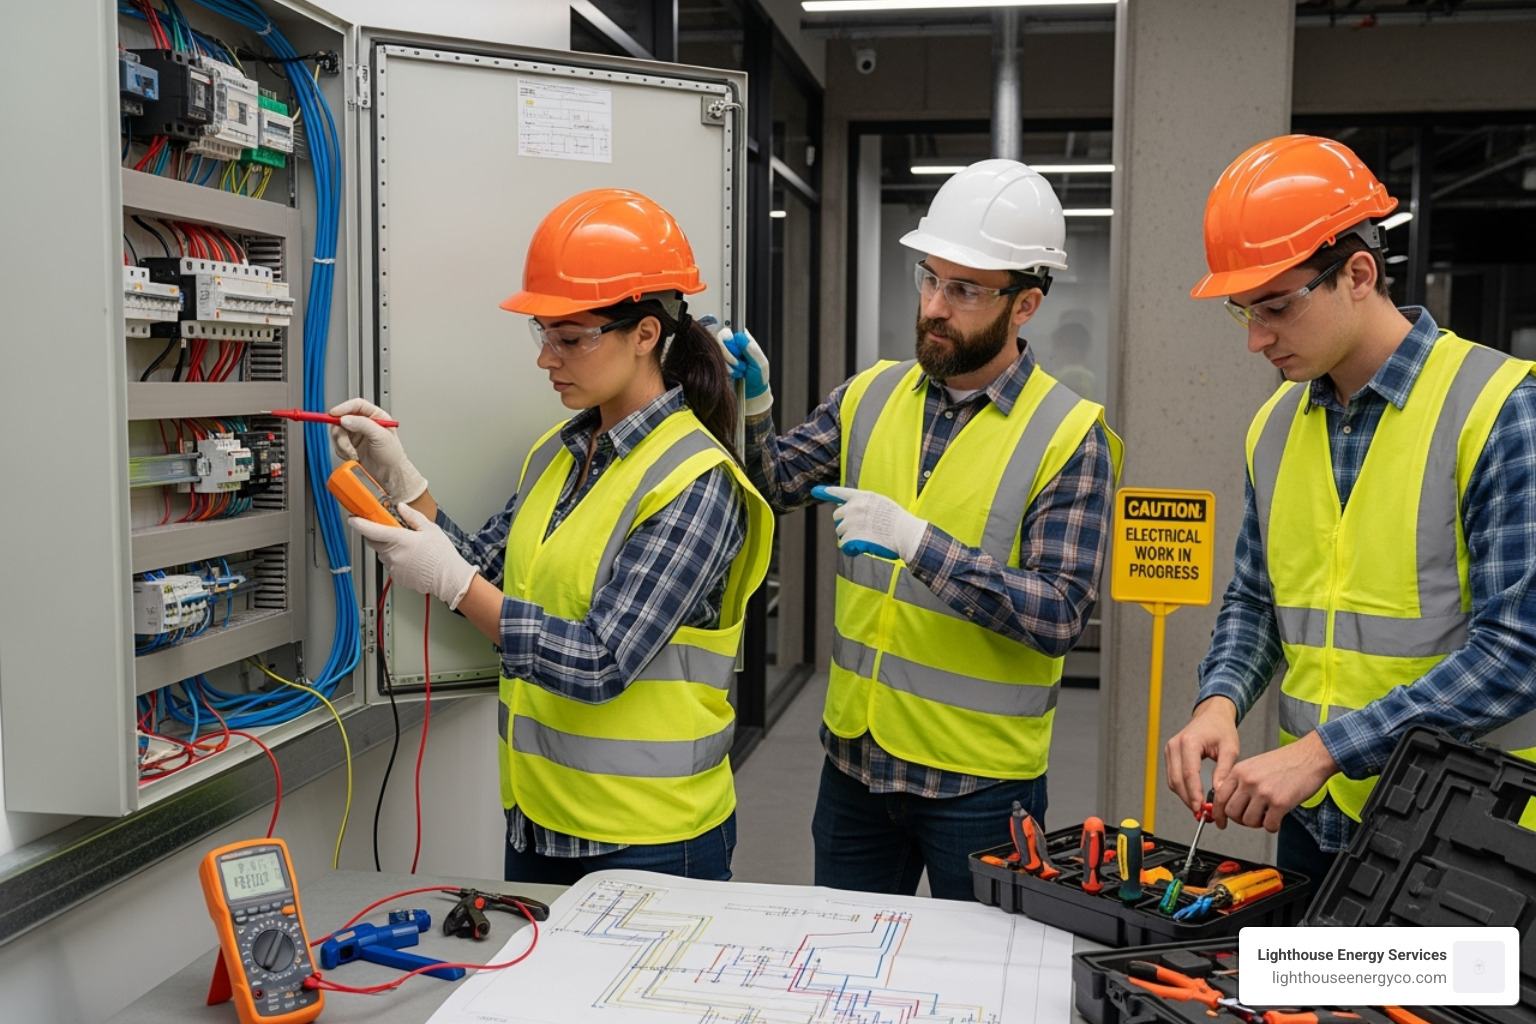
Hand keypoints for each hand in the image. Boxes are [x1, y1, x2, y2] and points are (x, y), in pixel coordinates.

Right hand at [329, 397, 427, 502]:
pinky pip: (338, 445)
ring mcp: (356, 435)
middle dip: (341, 432)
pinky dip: (342, 452)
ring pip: (338, 433)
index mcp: (375, 416)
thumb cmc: (392, 455)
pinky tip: (353, 456)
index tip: (334, 414)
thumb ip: (363, 424)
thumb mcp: (380, 436)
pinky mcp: (350, 446)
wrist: (389, 474)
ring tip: (353, 452)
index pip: (356, 405)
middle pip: (342, 419)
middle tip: (345, 441)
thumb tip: (346, 419)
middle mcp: (364, 424)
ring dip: (343, 444)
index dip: (344, 408)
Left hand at [349, 502, 475, 608]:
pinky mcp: (396, 577)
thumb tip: (401, 508)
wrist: (449, 579)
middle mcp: (393, 555)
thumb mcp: (430, 529)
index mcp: (400, 540)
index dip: (359, 523)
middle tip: (391, 529)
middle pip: (374, 541)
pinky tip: (413, 559)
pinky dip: (397, 560)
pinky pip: (391, 565)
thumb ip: (412, 517)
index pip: (371, 530)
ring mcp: (393, 567)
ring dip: (390, 548)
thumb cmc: (442, 555)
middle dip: (378, 534)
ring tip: (410, 548)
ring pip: (383, 554)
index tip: (353, 518)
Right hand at [715, 327, 771, 415]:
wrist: (752, 392)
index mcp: (742, 338)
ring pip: (717, 354)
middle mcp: (731, 343)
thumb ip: (752, 350)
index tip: (740, 354)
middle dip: (731, 357)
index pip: (728, 332)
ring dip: (730, 366)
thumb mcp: (760, 364)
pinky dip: (726, 371)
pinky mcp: (718, 362)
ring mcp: (723, 353)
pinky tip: (735, 375)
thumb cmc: (758, 377)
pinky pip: (715, 364)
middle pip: (719, 341)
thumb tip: (740, 337)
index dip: (732, 344)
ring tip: (741, 371)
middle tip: (743, 366)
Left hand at [813, 485, 928, 562]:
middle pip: (836, 516)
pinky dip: (852, 549)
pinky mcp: (852, 537)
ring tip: (866, 538)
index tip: (816, 490)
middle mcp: (854, 507)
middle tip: (858, 530)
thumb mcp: (882, 503)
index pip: (841, 492)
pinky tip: (863, 548)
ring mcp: (852, 522)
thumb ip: (864, 504)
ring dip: (848, 536)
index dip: (828, 492)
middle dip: (843, 523)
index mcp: (863, 497)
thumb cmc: (897, 521)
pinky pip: (844, 545)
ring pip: (839, 531)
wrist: (906, 534)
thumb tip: (847, 508)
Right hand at [1165, 696, 1240, 825]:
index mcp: (1189, 742)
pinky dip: (1183, 790)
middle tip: (1202, 814)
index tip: (1201, 809)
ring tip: (1200, 809)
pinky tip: (1194, 798)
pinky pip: (1173, 777)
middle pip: (1177, 780)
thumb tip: (1219, 792)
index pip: (1189, 773)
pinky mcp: (1170, 756)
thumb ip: (1224, 770)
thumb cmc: (1220, 728)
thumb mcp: (1230, 749)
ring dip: (1185, 797)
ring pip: (1172, 781)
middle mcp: (1175, 746)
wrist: (1211, 716)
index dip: (1194, 794)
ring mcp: (1170, 750)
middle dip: (1189, 800)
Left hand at [1215, 732, 1338, 833]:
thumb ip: (1240, 781)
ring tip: (1266, 816)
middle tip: (1250, 818)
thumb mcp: (1254, 765)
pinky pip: (1268, 825)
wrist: (1311, 756)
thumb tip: (1229, 801)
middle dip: (1239, 820)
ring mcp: (1263, 792)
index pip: (1219, 797)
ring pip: (1247, 821)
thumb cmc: (1286, 761)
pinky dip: (1272, 826)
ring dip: (1257, 823)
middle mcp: (1248, 781)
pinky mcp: (1280, 803)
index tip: (1220, 821)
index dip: (1218, 813)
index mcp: (1240, 771)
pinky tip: (1277, 818)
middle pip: (1231, 812)